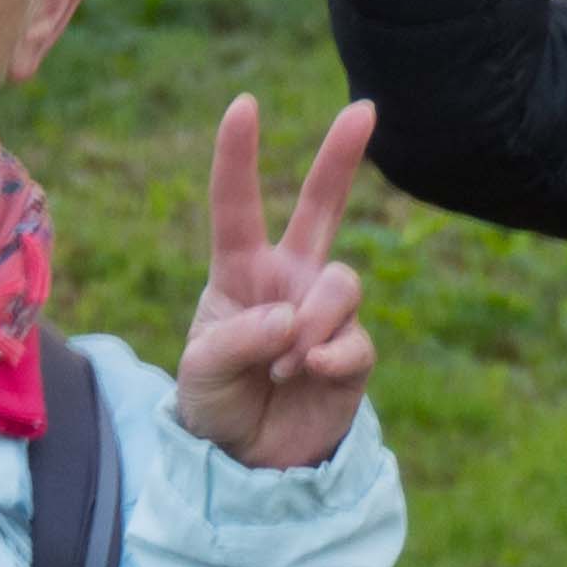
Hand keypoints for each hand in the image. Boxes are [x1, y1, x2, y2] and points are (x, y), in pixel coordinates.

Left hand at [175, 93, 378, 470]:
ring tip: (283, 365)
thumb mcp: (203, 370)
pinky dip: (328, 355)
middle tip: (363, 110)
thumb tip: (294, 317)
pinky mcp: (353, 353)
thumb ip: (241, 336)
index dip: (238, 156)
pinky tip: (308, 374)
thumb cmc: (216, 404)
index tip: (244, 105)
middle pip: (320, 208)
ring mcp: (324, 314)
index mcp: (240, 272)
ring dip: (311, 323)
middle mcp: (288, 281)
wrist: (249, 462)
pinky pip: (354, 338)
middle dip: (340, 158)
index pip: (237, 206)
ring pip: (342, 282)